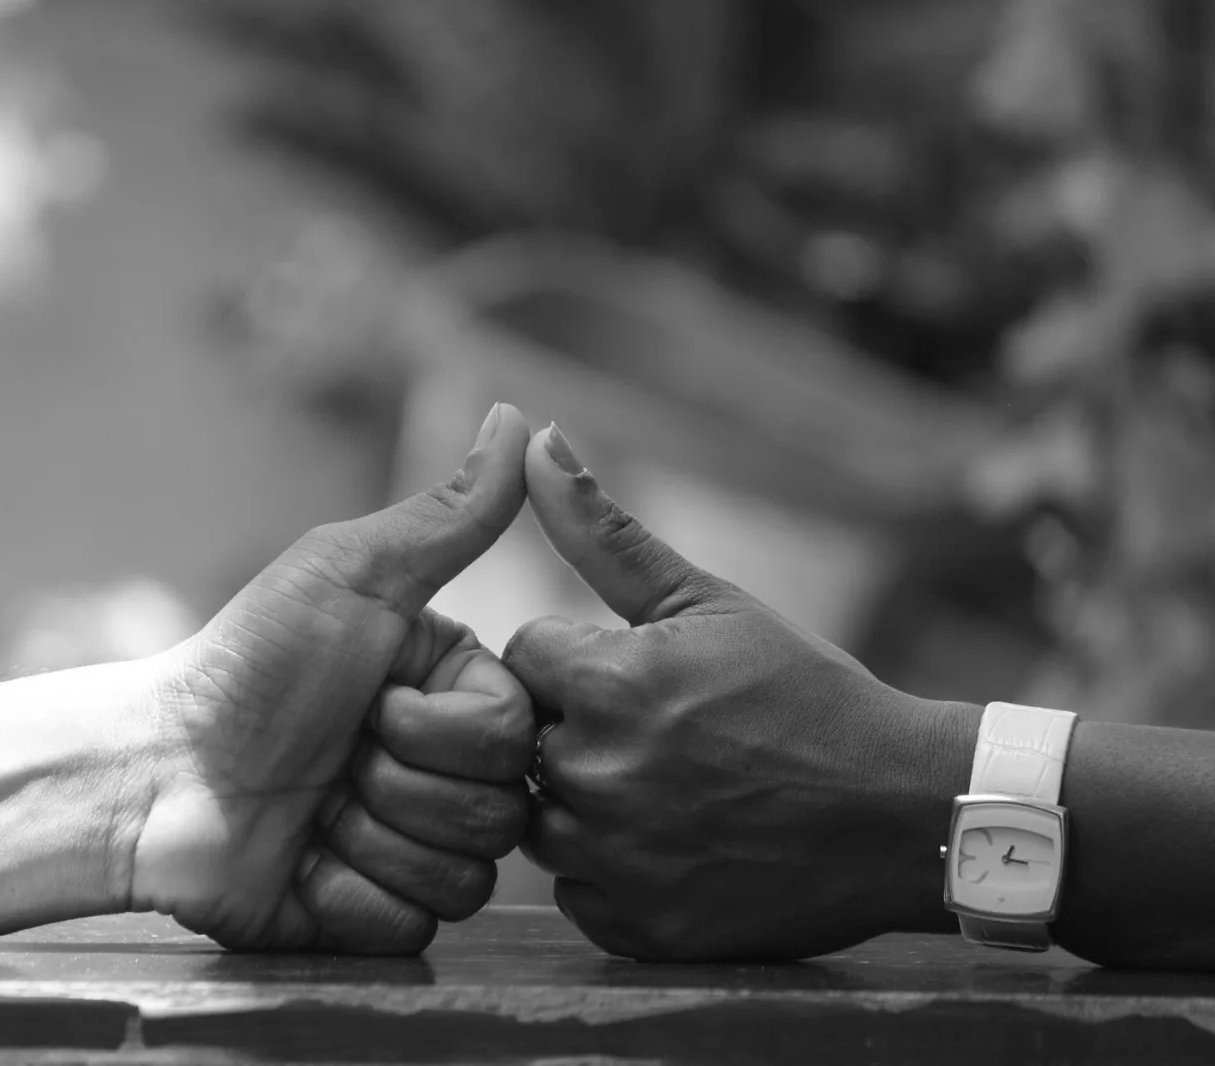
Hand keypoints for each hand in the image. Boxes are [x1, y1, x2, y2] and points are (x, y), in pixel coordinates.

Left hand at [129, 403, 534, 952]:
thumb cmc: (250, 664)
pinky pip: (412, 927)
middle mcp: (443, 770)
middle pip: (502, 813)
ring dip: (372, 840)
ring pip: (468, 878)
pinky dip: (349, 897)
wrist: (157, 775)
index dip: (444, 730)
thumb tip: (516, 415)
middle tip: (336, 758)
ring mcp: (411, 847)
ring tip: (312, 809)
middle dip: (401, 787)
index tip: (374, 700)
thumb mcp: (351, 576)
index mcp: (451, 693)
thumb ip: (448, 515)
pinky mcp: (373, 916)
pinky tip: (302, 864)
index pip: (517, 736)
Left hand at [502, 424, 978, 960]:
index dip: (572, 658)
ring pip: (537, 819)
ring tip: (667, 786)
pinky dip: (609, 871)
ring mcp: (613, 862)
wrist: (905, 813)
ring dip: (580, 800)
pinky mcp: (635, 930)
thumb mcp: (710, 600)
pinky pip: (576, 892)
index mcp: (606, 683)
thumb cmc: (809, 693)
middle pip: (521, 738)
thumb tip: (534, 436)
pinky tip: (673, 844)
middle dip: (570, 727)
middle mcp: (593, 775)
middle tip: (659, 734)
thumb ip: (603, 531)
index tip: (634, 673)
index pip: (519, 655)